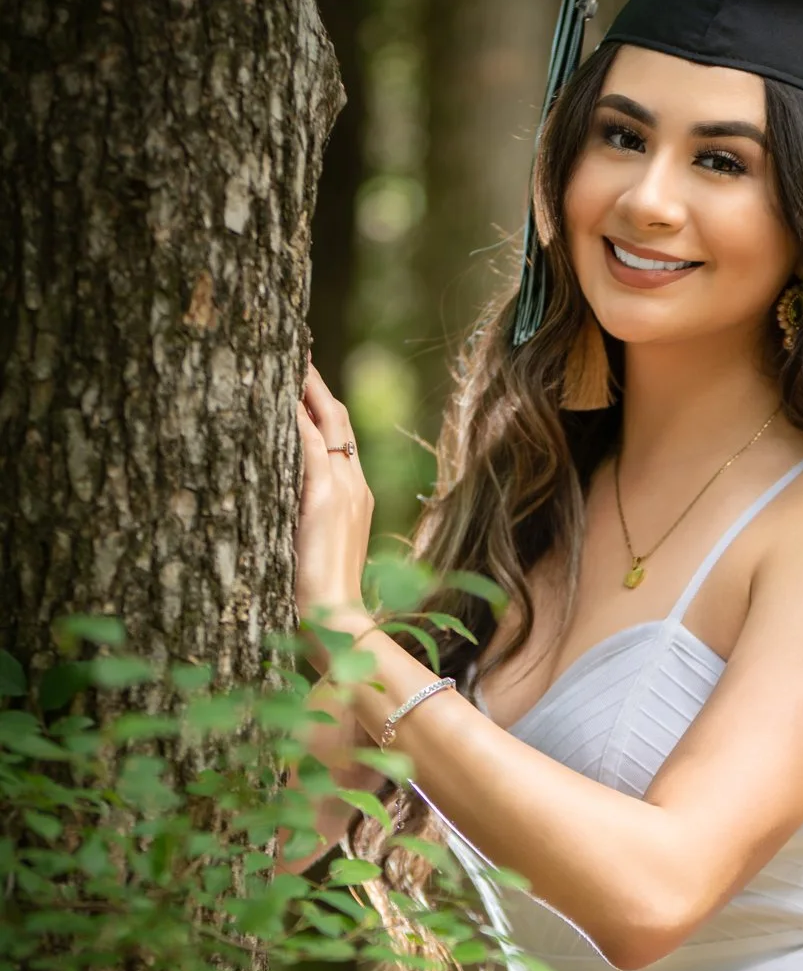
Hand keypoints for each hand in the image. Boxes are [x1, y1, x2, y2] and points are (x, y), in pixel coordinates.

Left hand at [294, 360, 374, 655]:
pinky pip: (309, 443)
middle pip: (339, 419)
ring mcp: (343, 489)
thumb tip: (286, 513)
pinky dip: (298, 413)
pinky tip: (280, 389)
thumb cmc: (324, 603)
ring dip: (307, 386)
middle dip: (317, 384)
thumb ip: (308, 526)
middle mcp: (354, 486)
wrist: (340, 623)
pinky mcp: (324, 498)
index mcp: (355, 498)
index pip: (341, 438)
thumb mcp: (315, 555)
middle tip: (297, 348)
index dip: (324, 406)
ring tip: (289, 354)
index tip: (305, 378)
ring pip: (327, 421)